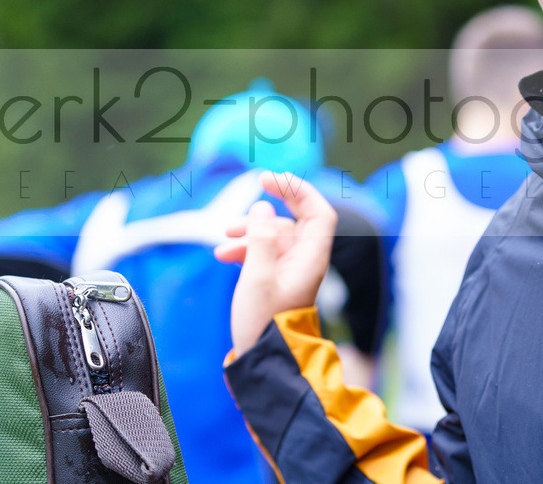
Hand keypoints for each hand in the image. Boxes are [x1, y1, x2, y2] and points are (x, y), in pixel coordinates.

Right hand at [215, 171, 336, 355]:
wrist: (264, 362)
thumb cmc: (264, 323)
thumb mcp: (257, 277)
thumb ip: (261, 239)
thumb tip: (264, 209)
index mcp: (311, 258)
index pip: (318, 211)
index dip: (298, 190)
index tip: (270, 181)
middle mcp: (306, 261)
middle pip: (296, 219)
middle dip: (272, 206)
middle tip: (251, 193)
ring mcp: (292, 271)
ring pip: (275, 236)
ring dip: (250, 232)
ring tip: (224, 241)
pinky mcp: (278, 281)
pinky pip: (265, 254)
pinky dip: (246, 249)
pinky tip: (224, 255)